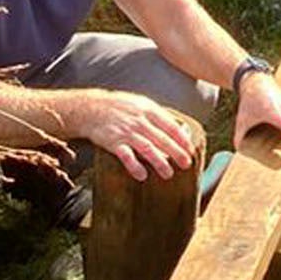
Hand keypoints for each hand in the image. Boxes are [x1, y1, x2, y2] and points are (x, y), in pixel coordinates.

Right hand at [68, 92, 203, 181]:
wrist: (90, 108)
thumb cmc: (118, 107)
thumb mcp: (140, 104)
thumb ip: (159, 116)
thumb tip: (181, 129)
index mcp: (148, 110)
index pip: (170, 126)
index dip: (182, 139)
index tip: (190, 150)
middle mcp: (138, 121)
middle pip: (162, 138)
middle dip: (176, 152)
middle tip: (186, 164)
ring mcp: (126, 132)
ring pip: (147, 148)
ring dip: (159, 162)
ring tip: (168, 173)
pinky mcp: (113, 142)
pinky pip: (125, 155)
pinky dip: (134, 165)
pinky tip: (142, 175)